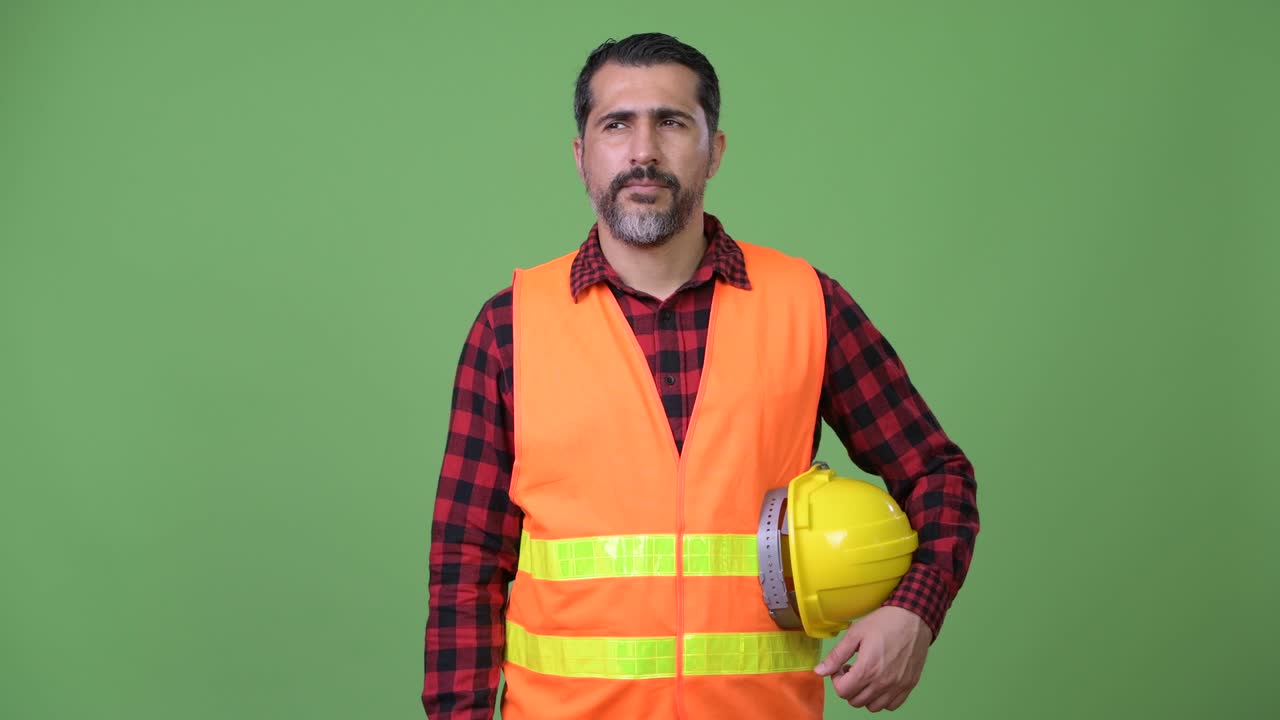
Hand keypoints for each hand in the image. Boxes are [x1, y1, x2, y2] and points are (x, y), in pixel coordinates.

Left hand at [813, 606, 932, 711]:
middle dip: (848, 687)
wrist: (914, 618)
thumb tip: (819, 671)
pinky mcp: (909, 685)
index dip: (836, 680)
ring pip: (872, 706)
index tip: (841, 667)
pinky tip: (880, 682)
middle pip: (855, 701)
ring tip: (866, 676)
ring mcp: (898, 686)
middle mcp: (883, 682)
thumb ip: (836, 655)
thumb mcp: (855, 634)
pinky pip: (891, 705)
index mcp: (867, 669)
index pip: (842, 692)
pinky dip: (882, 699)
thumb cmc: (885, 622)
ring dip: (864, 695)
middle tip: (852, 670)